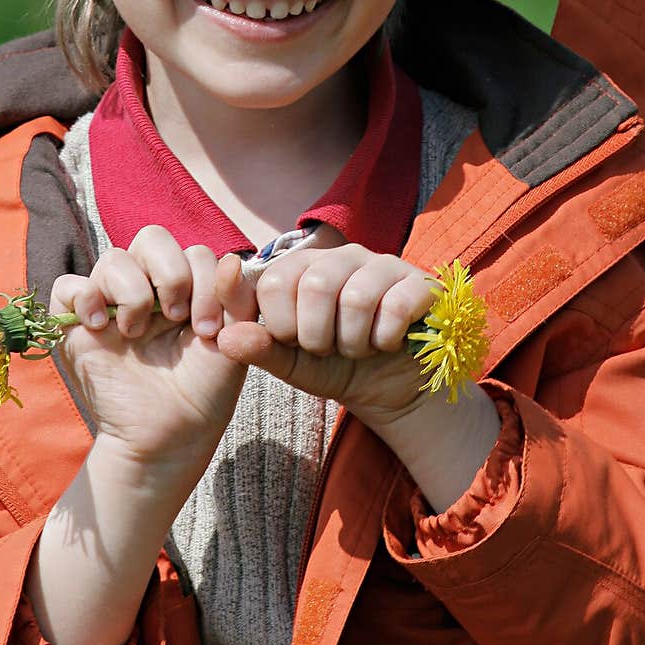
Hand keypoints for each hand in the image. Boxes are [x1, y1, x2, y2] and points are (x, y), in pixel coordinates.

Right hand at [49, 227, 255, 486]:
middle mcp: (148, 287)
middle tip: (176, 317)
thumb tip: (231, 261)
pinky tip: (103, 327)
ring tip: (138, 333)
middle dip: (171, 273)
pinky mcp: (76, 325)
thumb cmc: (203, 390)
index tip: (207, 330)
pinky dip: (85, 298)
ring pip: (113, 258)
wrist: (171, 436)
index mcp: (186, 287)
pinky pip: (67, 286)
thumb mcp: (232, 341)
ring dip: (133, 292)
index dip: (204, 283)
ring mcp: (111, 303)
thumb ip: (236, 299)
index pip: (193, 252)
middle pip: (151, 238)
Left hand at [216, 244, 436, 431]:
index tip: (293, 342)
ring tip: (358, 348)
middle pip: (314, 285)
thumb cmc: (335, 367)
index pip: (272, 280)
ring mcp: (382, 264)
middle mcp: (341, 255)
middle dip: (317, 336)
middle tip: (328, 348)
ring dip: (353, 341)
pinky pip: (396, 306)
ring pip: (355, 297)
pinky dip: (386, 338)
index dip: (280, 324)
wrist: (391, 389)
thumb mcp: (291, 364)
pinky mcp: (420, 282)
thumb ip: (258, 348)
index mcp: (302, 267)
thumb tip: (224, 337)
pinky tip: (389, 343)